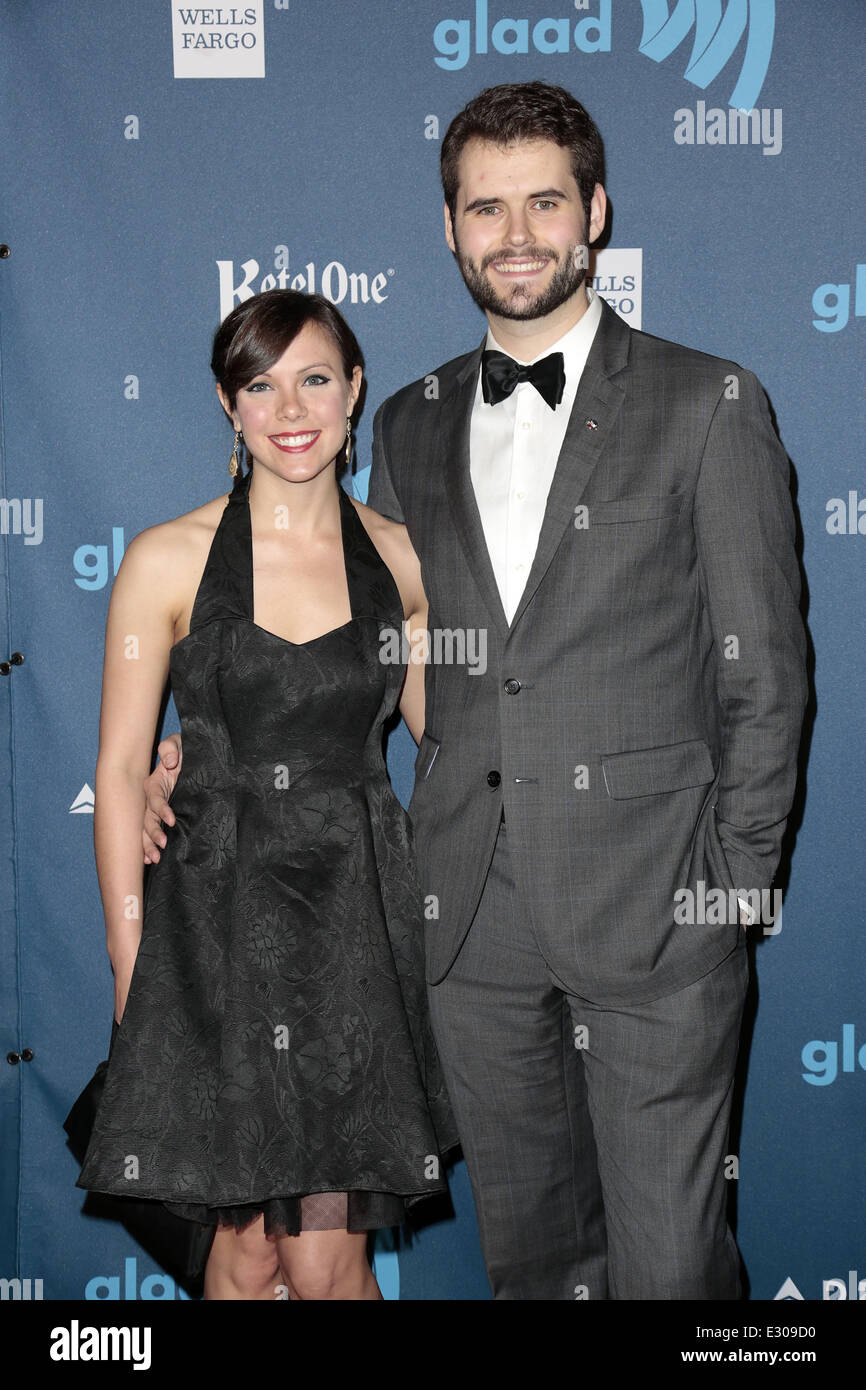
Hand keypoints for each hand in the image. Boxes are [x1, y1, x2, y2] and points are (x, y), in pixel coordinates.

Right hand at [142, 733, 181, 862]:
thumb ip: (171, 747)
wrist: (198, 760)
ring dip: (149, 844)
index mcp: (155, 784)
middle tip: (161, 846)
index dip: (161, 809)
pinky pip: (154, 833)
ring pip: (148, 829)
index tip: (171, 820)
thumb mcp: (179, 743)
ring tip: (154, 858)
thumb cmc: (185, 751)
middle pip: (147, 819)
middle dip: (151, 834)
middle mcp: (153, 799)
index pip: (155, 798)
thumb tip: (170, 762)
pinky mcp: (166, 818)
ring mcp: (158, 811)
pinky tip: (149, 860)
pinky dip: (149, 847)